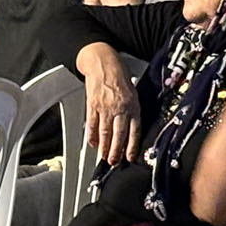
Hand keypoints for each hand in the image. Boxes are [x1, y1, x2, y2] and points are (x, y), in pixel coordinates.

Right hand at [82, 48, 141, 165]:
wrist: (103, 63)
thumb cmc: (119, 77)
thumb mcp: (133, 93)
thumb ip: (132, 111)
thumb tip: (130, 131)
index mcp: (133, 106)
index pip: (134, 131)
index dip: (132, 146)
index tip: (129, 157)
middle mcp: (120, 108)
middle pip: (118, 135)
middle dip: (116, 151)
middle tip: (114, 162)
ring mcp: (105, 107)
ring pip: (104, 133)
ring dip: (104, 148)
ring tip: (104, 157)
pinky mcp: (92, 105)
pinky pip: (91, 125)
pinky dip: (91, 136)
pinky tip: (93, 144)